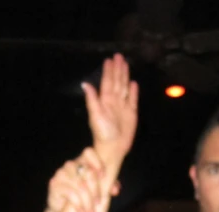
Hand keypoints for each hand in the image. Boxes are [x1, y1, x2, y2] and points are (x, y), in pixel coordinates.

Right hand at [47, 147, 118, 211]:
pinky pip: (70, 192)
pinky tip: (81, 211)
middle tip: (99, 203)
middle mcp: (70, 165)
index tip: (103, 176)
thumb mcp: (96, 192)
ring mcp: (61, 173)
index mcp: (81, 162)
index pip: (89, 152)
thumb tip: (115, 189)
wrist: (62, 211)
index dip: (97, 162)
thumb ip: (107, 187)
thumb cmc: (82, 198)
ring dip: (88, 200)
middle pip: (87, 171)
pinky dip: (78, 204)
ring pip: (80, 184)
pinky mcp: (54, 183)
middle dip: (95, 189)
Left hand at [82, 54, 138, 179]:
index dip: (108, 71)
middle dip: (118, 69)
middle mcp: (114, 101)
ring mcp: (123, 107)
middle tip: (119, 56)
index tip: (109, 60)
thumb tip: (85, 84)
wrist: (113, 147)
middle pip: (116, 82)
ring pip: (124, 87)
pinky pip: (133, 99)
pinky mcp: (132, 113)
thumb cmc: (102, 133)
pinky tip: (133, 84)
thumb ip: (92, 99)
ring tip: (126, 64)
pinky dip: (133, 91)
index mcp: (105, 101)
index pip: (107, 82)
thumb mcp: (95, 115)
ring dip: (125, 76)